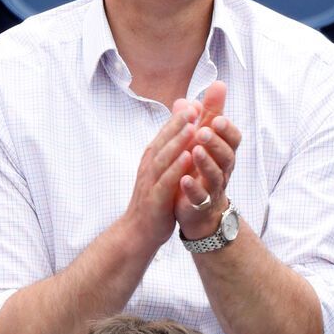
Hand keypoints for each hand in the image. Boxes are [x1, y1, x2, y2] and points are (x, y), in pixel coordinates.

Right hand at [123, 100, 202, 250]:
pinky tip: (188, 158)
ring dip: (177, 142)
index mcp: (153, 158)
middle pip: (164, 141)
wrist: (139, 231)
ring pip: (164, 158)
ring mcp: (151, 182)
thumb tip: (181, 124)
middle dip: (178, 123)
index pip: (165, 134)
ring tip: (193, 128)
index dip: (179, 118)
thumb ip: (171, 146)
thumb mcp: (163, 169)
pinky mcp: (155, 200)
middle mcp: (150, 166)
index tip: (194, 102)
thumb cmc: (154, 197)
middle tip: (194, 107)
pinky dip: (176, 169)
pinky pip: (166, 182)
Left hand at [175, 81, 242, 239]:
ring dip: (205, 162)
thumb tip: (217, 84)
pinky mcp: (200, 204)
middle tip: (204, 130)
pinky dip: (193, 188)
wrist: (200, 209)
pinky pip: (200, 197)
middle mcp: (223, 169)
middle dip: (216, 142)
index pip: (233, 139)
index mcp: (224, 152)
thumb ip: (211, 113)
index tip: (217, 118)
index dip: (227, 129)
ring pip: (215, 175)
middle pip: (226, 155)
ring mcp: (213, 187)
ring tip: (194, 151)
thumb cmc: (204, 167)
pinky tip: (184, 179)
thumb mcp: (207, 137)